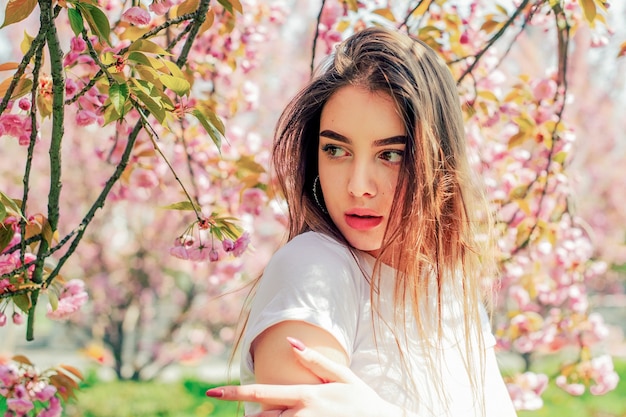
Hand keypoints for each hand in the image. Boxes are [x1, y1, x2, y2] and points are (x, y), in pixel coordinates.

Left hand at [206, 337, 404, 416]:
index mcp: (306, 394)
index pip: (262, 393)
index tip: (211, 393)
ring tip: (282, 414)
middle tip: (261, 406)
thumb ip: (315, 360)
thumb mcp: (342, 375)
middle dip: (255, 416)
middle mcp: (301, 414)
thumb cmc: (363, 401)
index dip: (234, 393)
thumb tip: (291, 341)